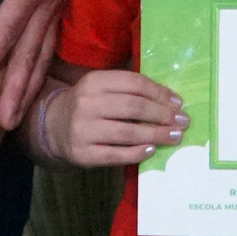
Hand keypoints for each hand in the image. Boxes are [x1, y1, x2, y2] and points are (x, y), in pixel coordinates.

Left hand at [0, 0, 67, 126]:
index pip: (7, 31)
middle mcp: (46, 2)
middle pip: (30, 53)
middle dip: (16, 90)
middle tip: (4, 122)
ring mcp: (54, 6)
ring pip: (42, 54)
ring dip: (29, 87)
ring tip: (16, 118)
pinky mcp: (56, 6)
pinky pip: (48, 45)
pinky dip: (39, 70)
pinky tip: (31, 87)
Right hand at [38, 70, 184, 166]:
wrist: (54, 127)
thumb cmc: (90, 105)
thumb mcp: (103, 88)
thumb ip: (131, 90)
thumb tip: (171, 101)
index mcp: (94, 81)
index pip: (134, 84)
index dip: (159, 93)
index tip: (178, 103)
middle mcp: (86, 103)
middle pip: (133, 107)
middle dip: (162, 115)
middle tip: (182, 122)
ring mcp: (83, 129)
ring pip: (127, 132)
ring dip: (156, 135)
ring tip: (175, 136)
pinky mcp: (82, 153)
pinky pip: (115, 154)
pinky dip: (136, 153)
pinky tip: (151, 150)